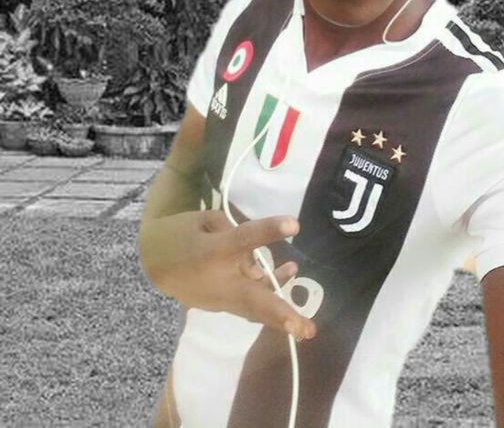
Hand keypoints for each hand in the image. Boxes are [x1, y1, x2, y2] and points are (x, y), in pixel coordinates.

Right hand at [139, 209, 316, 339]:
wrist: (151, 262)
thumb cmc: (181, 234)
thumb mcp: (206, 220)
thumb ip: (235, 233)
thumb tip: (258, 260)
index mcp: (213, 250)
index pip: (244, 239)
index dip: (269, 231)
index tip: (294, 224)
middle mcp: (219, 279)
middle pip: (252, 298)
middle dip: (279, 314)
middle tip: (304, 329)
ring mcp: (219, 298)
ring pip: (253, 310)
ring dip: (279, 319)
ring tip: (306, 328)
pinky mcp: (220, 306)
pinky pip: (248, 305)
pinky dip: (268, 298)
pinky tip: (288, 275)